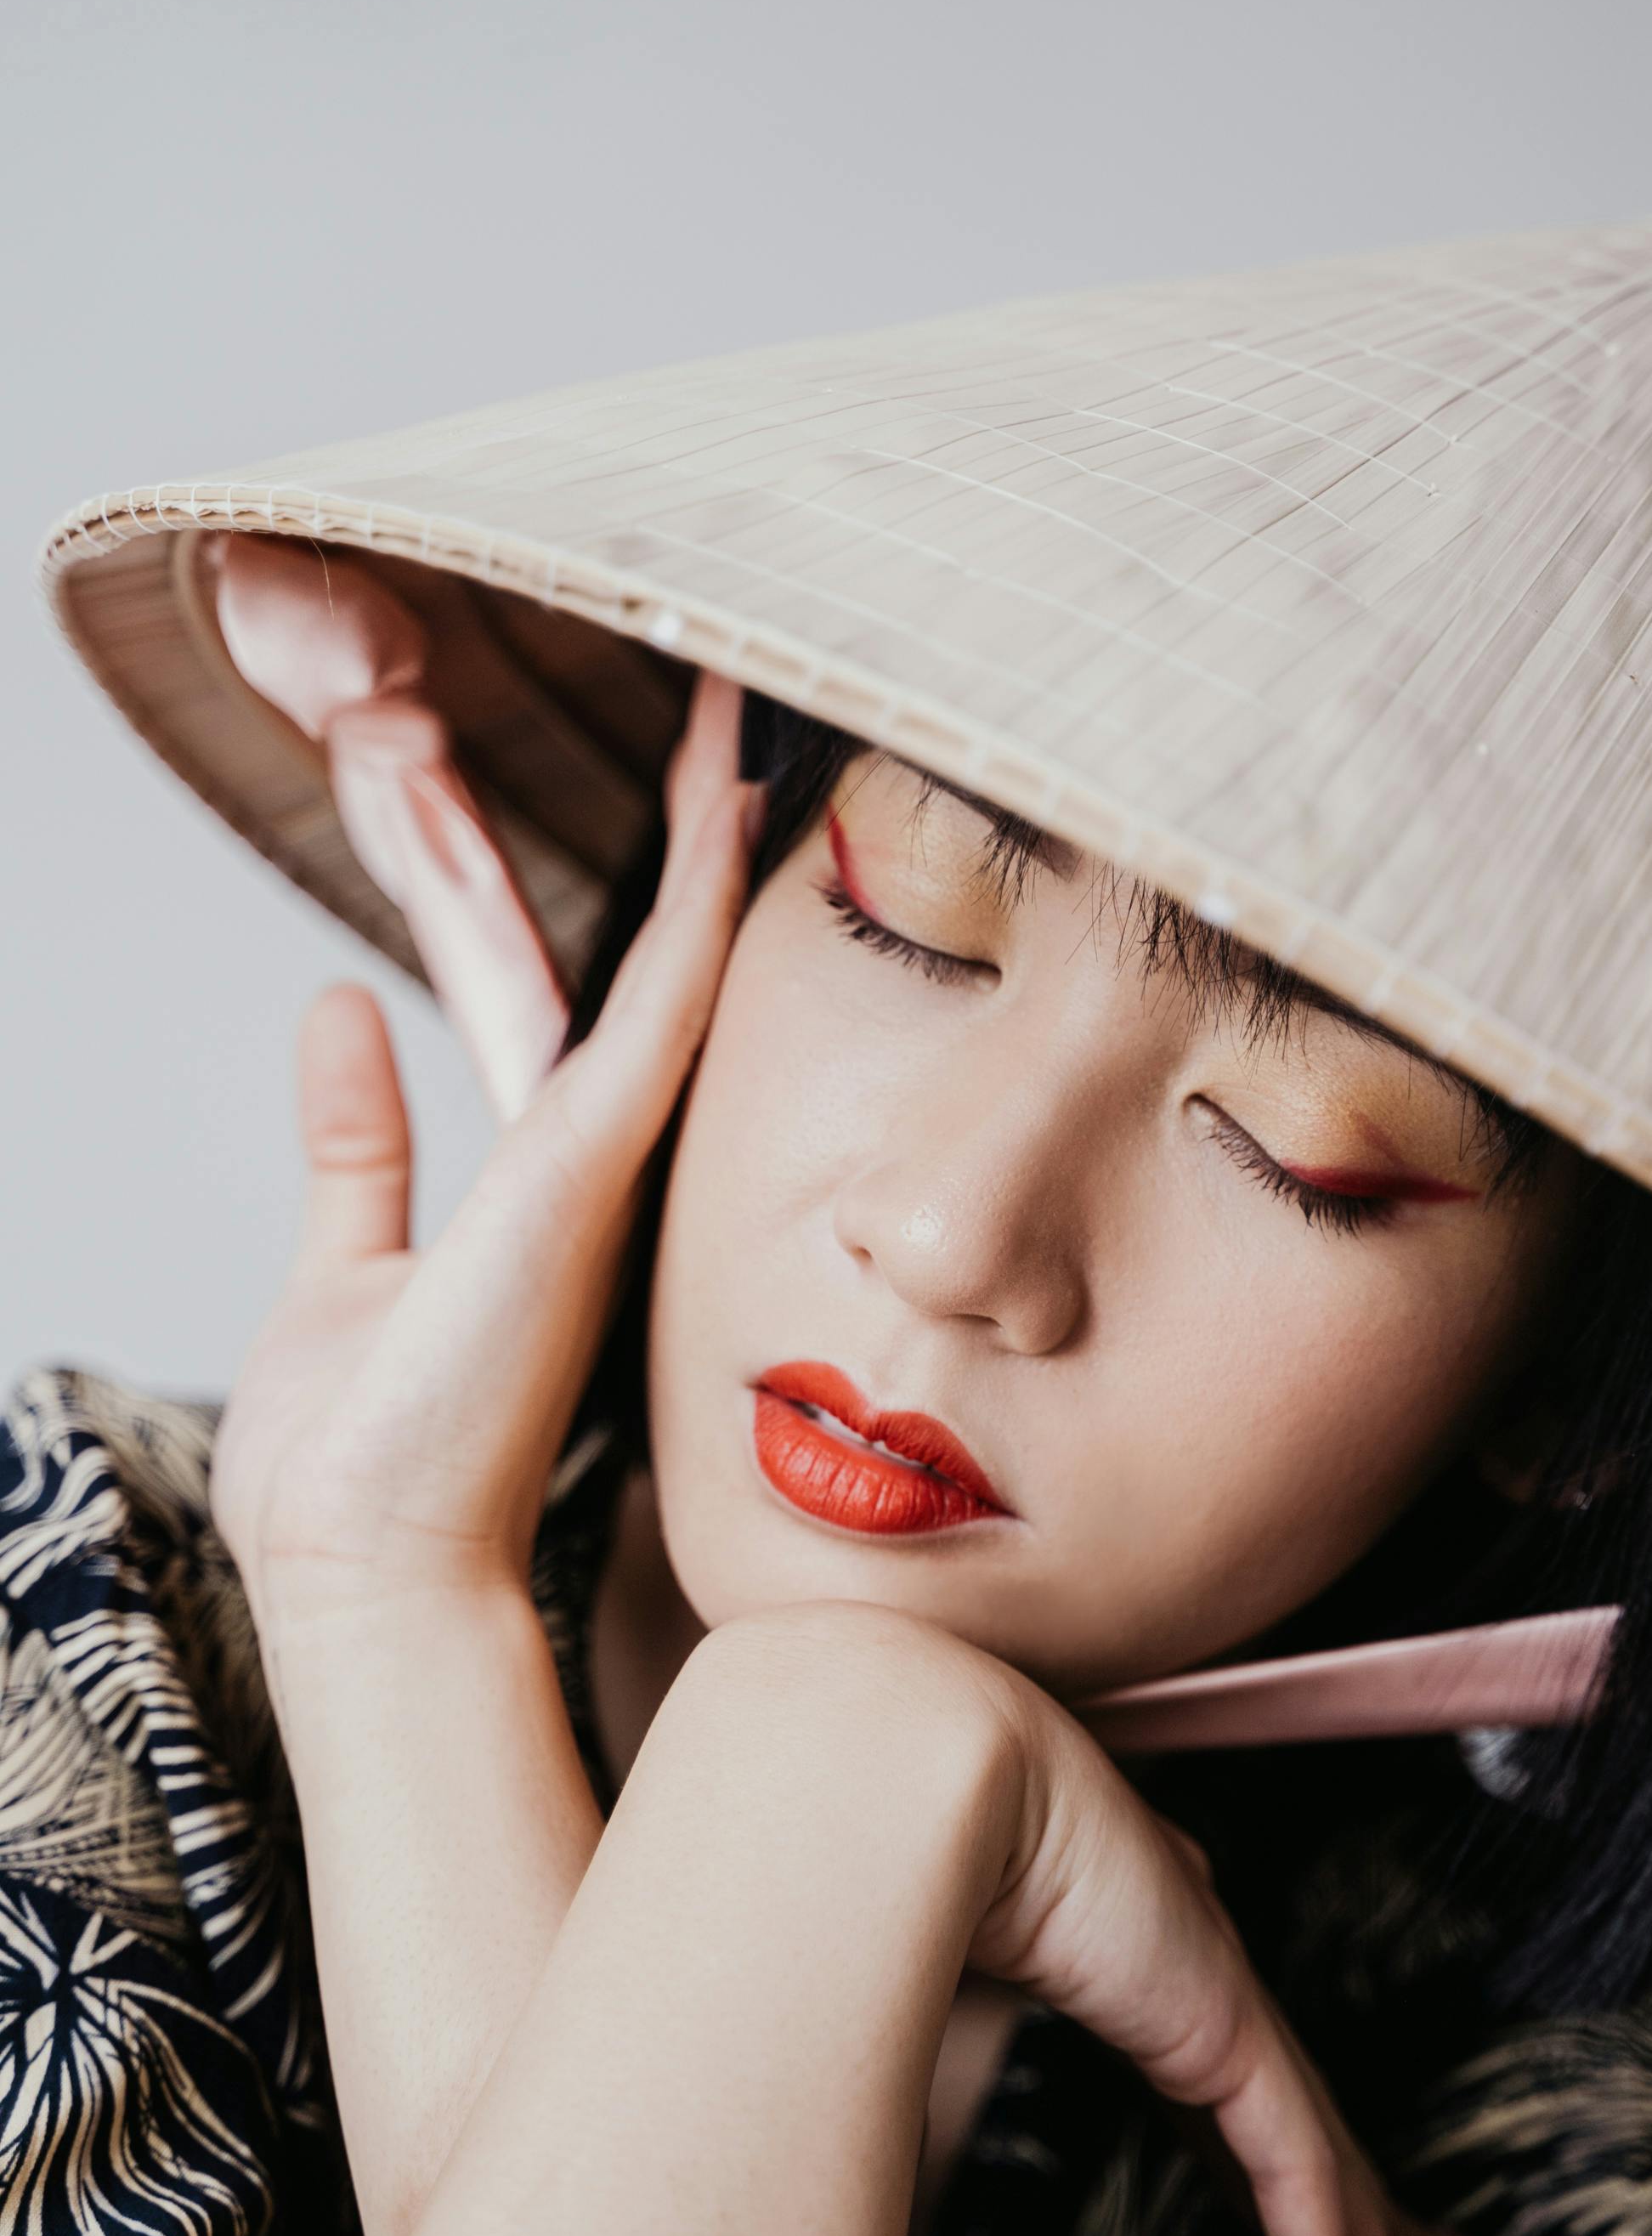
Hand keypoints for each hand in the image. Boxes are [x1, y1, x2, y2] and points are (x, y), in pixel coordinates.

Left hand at [210, 666, 755, 1640]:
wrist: (366, 1553)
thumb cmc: (362, 1451)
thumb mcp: (341, 1262)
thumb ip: (359, 1143)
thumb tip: (336, 1010)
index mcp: (531, 1173)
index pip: (547, 985)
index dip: (530, 865)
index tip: (553, 760)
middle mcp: (585, 1153)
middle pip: (604, 946)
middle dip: (625, 816)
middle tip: (651, 692)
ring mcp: (600, 1152)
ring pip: (661, 944)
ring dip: (688, 809)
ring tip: (718, 682)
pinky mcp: (593, 1155)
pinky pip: (666, 985)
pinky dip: (701, 879)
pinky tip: (732, 773)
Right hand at [675, 1603, 1470, 2235]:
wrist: (899, 1769)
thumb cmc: (868, 1843)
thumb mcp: (900, 1966)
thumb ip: (907, 2033)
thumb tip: (842, 2113)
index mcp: (1126, 1950)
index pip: (1222, 2080)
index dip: (1270, 2157)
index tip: (1308, 2219)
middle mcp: (1188, 1969)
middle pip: (1298, 2124)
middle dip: (1365, 2220)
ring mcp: (1214, 1997)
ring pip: (1317, 2167)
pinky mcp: (1221, 2026)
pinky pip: (1295, 2171)